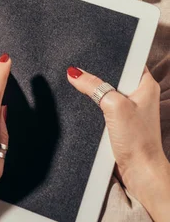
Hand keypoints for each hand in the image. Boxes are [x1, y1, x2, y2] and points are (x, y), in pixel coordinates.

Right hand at [67, 66, 169, 221]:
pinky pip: (106, 104)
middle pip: (115, 74)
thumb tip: (74, 73)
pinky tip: (85, 101)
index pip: (128, 59)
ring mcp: (131, 108)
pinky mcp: (122, 120)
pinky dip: (96, 103)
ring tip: (80, 82)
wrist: (140, 172)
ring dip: (96, 89)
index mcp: (147, 84)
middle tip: (81, 66)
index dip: (111, 54)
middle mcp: (141, 94)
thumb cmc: (137, 140)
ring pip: (109, 90)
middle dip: (99, 72)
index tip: (93, 49)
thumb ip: (93, 86)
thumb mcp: (113, 106)